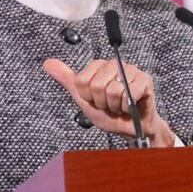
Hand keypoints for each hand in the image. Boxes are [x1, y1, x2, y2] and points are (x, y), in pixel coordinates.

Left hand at [43, 58, 176, 147]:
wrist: (130, 129)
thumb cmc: (109, 114)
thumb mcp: (83, 98)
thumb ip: (66, 79)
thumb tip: (47, 63)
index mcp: (99, 66)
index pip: (82, 81)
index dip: (88, 97)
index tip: (96, 101)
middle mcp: (115, 64)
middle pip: (97, 85)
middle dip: (102, 102)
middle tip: (109, 105)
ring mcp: (132, 71)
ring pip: (113, 90)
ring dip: (115, 106)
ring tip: (120, 106)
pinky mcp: (145, 80)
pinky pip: (129, 94)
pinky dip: (127, 106)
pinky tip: (130, 106)